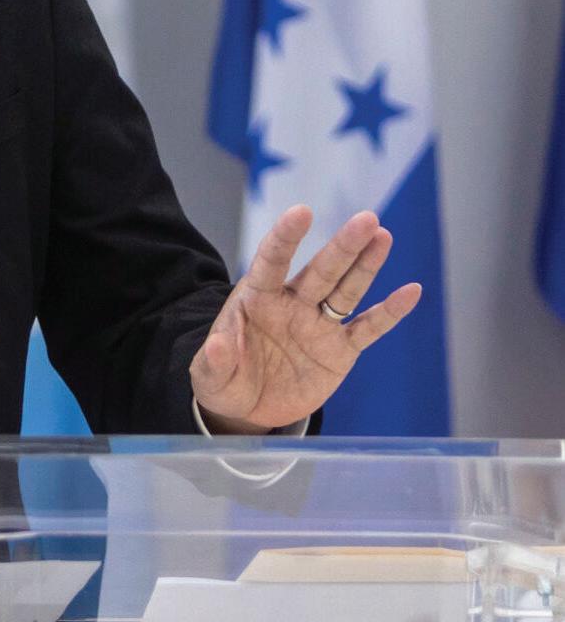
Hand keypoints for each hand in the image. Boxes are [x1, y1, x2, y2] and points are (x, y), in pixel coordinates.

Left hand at [190, 205, 421, 432]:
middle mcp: (292, 303)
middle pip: (321, 271)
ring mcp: (318, 325)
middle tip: (367, 219)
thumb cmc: (225, 379)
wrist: (249, 408)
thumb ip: (214, 361)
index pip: (272, 261)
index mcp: (257, 299)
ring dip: (366, 265)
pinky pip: (368, 328)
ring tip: (383, 236)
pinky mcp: (340, 350)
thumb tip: (217, 346)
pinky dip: (389, 312)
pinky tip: (411, 291)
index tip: (302, 212)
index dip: (286, 238)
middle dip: (343, 246)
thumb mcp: (210, 376)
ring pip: (346, 290)